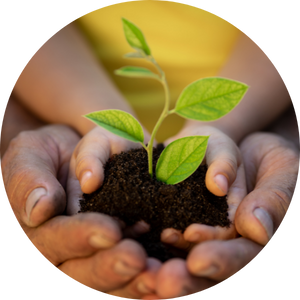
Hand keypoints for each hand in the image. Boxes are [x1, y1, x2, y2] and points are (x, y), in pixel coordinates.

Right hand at [1, 124, 161, 298]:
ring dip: (132, 283)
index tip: (110, 229)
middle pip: (79, 273)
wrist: (83, 154)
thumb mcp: (31, 154)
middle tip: (136, 259)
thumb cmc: (51, 152)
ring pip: (106, 283)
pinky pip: (127, 275)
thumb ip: (29, 178)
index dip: (79, 237)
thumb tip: (40, 209)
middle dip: (107, 268)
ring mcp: (90, 254)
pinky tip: (163, 274)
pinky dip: (145, 279)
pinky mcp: (115, 249)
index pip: (54, 240)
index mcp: (38, 231)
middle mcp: (63, 251)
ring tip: (156, 274)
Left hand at [148, 131, 298, 298]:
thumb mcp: (283, 169)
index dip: (224, 262)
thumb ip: (275, 199)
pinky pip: (172, 240)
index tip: (198, 260)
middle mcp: (232, 246)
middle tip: (166, 281)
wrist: (236, 149)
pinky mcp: (184, 223)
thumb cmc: (267, 158)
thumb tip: (256, 229)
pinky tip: (140, 245)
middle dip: (190, 280)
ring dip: (167, 266)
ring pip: (189, 262)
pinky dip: (156, 245)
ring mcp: (207, 237)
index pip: (245, 259)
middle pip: (213, 274)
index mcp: (260, 241)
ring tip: (147, 267)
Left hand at [160, 125, 246, 250]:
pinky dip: (154, 222)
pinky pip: (165, 221)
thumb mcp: (222, 148)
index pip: (227, 230)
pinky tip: (140, 220)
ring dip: (169, 237)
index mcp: (231, 207)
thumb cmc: (212, 144)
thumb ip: (225, 165)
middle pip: (203, 240)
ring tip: (150, 229)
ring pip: (182, 235)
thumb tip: (219, 186)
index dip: (211, 236)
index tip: (191, 232)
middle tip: (166, 236)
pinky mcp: (172, 210)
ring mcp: (191, 215)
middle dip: (185, 243)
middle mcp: (211, 216)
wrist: (190, 141)